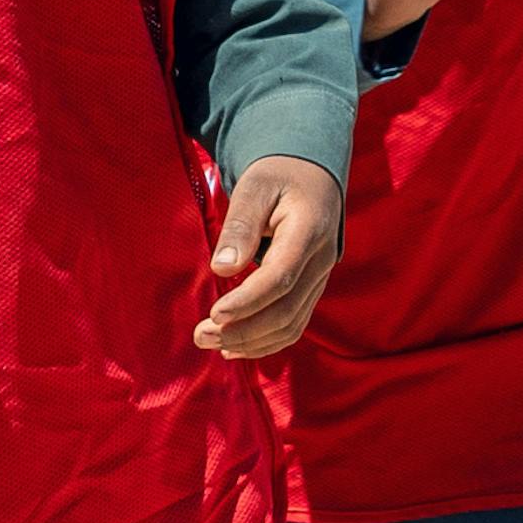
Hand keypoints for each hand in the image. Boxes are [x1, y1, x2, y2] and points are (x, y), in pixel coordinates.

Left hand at [193, 154, 342, 362]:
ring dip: (252, 342)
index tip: (215, 314)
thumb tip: (222, 269)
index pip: (280, 277)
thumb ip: (241, 226)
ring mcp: (320, 277)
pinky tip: (235, 347)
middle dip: (244, 330)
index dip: (248, 301)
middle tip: (201, 335)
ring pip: (292, 324)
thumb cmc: (278, 176)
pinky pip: (294, 324)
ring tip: (211, 343)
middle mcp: (322, 260)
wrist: (311, 175)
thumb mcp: (255, 187)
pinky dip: (266, 342)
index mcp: (310, 229)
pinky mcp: (312, 288)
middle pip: (287, 310)